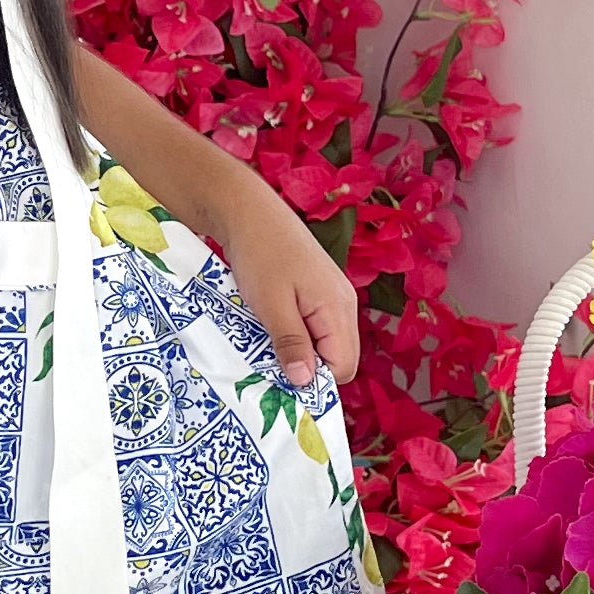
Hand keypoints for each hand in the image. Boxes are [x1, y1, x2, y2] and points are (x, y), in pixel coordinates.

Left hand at [200, 174, 359, 388]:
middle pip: (338, 358)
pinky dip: (296, 334)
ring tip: (266, 345)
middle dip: (308, 368)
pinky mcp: (318, 290)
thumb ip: (291, 343)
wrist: (249, 211)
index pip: (343, 367)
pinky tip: (271, 327)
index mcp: (338, 309)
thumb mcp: (271, 304)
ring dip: (299, 351)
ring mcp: (333, 296)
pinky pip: (316, 326)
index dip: (315, 381)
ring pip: (326, 343)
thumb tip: (306, 383)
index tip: (281, 380)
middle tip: (269, 364)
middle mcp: (344, 304)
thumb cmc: (260, 254)